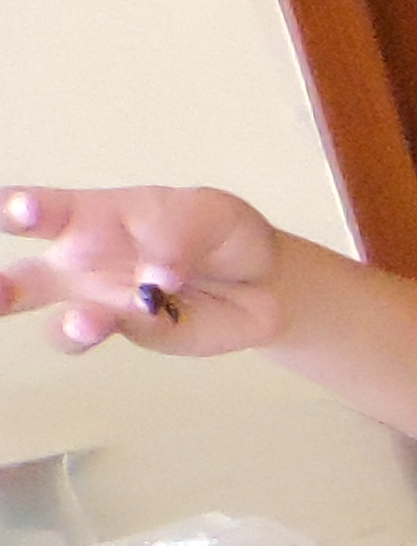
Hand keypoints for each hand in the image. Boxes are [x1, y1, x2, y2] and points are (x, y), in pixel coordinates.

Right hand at [0, 186, 289, 354]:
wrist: (262, 281)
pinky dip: (116, 331)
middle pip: (24, 275)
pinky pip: (108, 335)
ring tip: (85, 321)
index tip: (17, 209)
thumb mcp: (209, 212)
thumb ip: (178, 234)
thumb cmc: (219, 233)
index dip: (21, 210)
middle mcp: (81, 261)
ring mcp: (100, 302)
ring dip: (63, 325)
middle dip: (0, 284)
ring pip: (55, 320)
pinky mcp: (131, 331)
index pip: (46, 210)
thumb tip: (157, 275)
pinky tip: (138, 316)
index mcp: (92, 215)